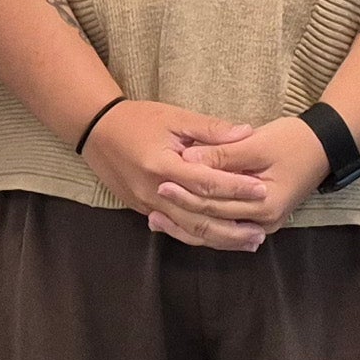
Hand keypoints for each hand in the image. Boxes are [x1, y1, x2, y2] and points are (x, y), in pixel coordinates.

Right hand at [78, 101, 263, 249]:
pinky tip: (218, 240)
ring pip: (188, 230)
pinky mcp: (143, 210)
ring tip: (248, 242)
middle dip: (232, 226)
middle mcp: (154, 191)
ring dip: (220, 239)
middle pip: (199, 216)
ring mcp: (147, 205)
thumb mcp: (174, 116)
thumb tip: (246, 132)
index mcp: (163, 164)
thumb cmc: (137, 119)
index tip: (262, 189)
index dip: (235, 187)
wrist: (97, 131)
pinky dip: (199, 237)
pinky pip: (175, 229)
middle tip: (261, 230)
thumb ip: (210, 129)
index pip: (206, 182)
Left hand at [160, 116, 331, 244]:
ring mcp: (262, 223)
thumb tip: (188, 159)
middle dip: (182, 213)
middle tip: (152, 204)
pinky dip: (203, 226)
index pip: (217, 203)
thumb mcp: (256, 143)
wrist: (323, 146)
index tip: (162, 182)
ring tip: (157, 220)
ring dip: (188, 227)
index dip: (187, 193)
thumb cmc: (292, 140)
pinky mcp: (259, 219)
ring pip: (218, 232)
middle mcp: (264, 222)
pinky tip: (181, 221)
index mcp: (265, 204)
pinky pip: (226, 228)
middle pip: (214, 222)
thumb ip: (222, 154)